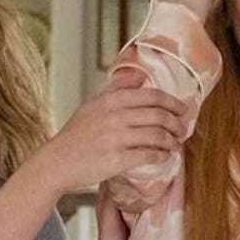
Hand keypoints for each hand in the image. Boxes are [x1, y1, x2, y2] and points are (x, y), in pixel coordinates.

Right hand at [29, 69, 187, 194]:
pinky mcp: (117, 159)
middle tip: (182, 129)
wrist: (56, 162)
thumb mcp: (92, 105)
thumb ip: (116, 90)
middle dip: (177, 123)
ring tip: (175, 144)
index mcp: (110, 101)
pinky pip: (149, 155)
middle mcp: (114, 117)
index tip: (183, 109)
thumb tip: (139, 77)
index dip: (173, 102)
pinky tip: (164, 156)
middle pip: (159, 115)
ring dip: (172, 141)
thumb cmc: (76, 135)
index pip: (152, 96)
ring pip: (158, 135)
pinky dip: (161, 155)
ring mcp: (116, 138)